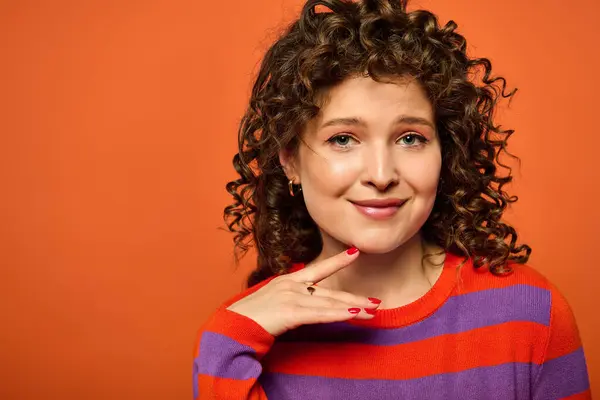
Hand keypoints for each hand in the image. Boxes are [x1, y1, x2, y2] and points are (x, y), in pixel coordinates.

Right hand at [226, 247, 379, 335]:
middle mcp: (291, 285)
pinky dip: (339, 314)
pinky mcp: (291, 312)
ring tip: (372, 310)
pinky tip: (353, 314)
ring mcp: (292, 297)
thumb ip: (287, 301)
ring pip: (329, 303)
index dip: (337, 262)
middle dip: (354, 297)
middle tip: (375, 300)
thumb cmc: (248, 318)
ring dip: (353, 308)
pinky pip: (321, 314)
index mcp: (286, 281)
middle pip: (330, 292)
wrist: (232, 326)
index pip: (317, 270)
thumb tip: (300, 306)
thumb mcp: (269, 303)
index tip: (354, 253)